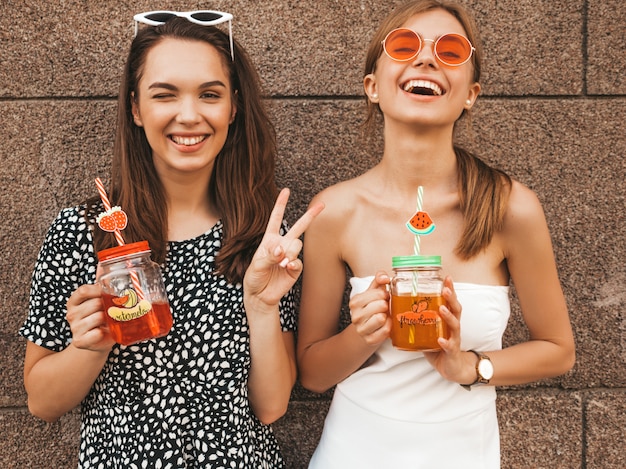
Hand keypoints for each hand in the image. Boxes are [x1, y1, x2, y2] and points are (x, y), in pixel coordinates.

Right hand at [66, 284, 114, 351]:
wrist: (99, 340)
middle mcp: (71, 314)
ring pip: (98, 317)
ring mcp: (74, 328)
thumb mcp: (99, 300)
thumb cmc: (100, 317)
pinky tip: (104, 332)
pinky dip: (104, 332)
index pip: (83, 290)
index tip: (109, 293)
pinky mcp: (79, 341)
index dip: (99, 290)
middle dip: (108, 305)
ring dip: (108, 319)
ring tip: (109, 321)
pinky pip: (96, 333)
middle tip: (113, 310)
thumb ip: (100, 284)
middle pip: (94, 303)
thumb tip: (102, 263)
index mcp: (74, 301)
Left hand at [244, 188, 323, 308]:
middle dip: (310, 216)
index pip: (276, 219)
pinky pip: (298, 262)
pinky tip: (287, 267)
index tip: (286, 191)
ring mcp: (290, 256)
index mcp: (269, 239)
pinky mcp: (295, 269)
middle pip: (298, 227)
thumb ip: (269, 256)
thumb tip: (282, 251)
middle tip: (322, 205)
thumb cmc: (254, 277)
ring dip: (289, 253)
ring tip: (281, 263)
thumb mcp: (256, 265)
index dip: (281, 204)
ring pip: (297, 245)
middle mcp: (282, 244)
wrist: (260, 296)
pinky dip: (293, 264)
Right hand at [349, 271, 391, 346]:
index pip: (378, 293)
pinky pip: (385, 330)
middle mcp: (356, 316)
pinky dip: (389, 327)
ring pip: (382, 318)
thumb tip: (385, 277)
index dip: (385, 294)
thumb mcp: (373, 292)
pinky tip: (385, 324)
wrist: (365, 330)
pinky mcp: (370, 340)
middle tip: (385, 307)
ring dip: (387, 316)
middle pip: (381, 305)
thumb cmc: (371, 308)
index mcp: (355, 302)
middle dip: (386, 305)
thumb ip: (379, 280)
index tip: (384, 297)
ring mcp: (362, 329)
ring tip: (384, 315)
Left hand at [422, 277, 469, 382]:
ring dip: (448, 316)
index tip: (446, 277)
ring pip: (454, 325)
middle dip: (451, 297)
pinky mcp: (452, 352)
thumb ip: (419, 321)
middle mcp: (453, 327)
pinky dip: (445, 343)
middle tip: (445, 288)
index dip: (450, 289)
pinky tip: (440, 340)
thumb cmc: (440, 347)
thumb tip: (399, 312)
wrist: (452, 368)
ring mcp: (454, 339)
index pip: (450, 301)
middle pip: (456, 309)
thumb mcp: (429, 331)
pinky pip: (449, 346)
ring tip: (441, 308)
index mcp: (448, 320)